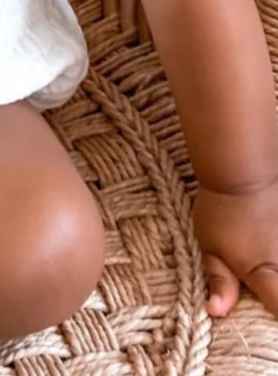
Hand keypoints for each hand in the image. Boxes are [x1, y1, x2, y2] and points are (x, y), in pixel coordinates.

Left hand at [193, 180, 277, 315]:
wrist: (243, 167)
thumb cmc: (221, 207)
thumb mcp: (210, 245)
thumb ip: (218, 279)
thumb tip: (215, 312)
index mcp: (264, 273)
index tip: (271, 313)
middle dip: (277, 293)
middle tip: (266, 283)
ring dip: (277, 271)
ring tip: (267, 261)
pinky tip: (273, 240)